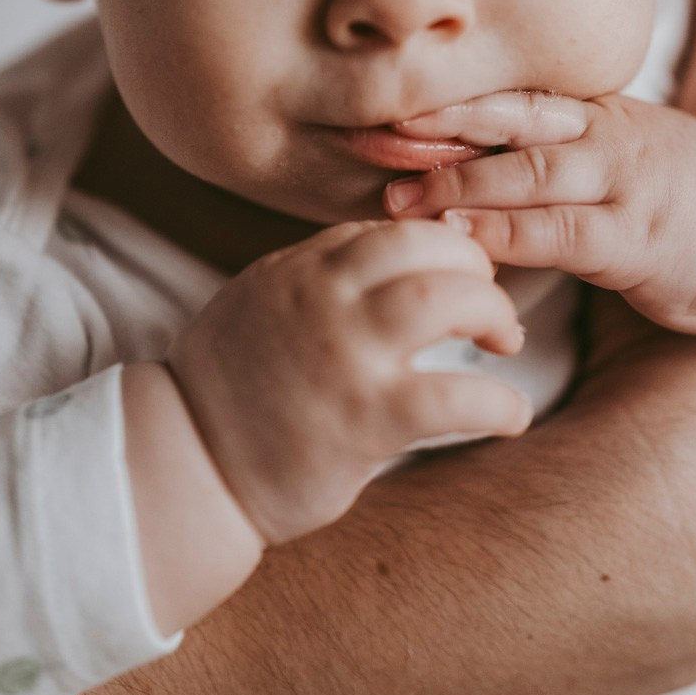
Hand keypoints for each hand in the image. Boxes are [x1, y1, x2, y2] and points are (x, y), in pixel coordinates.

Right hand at [168, 219, 530, 544]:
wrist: (184, 467)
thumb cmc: (226, 391)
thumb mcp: (258, 302)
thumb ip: (315, 275)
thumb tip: (380, 254)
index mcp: (297, 270)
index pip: (389, 227)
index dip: (438, 244)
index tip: (456, 274)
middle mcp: (322, 299)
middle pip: (428, 245)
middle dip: (476, 267)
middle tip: (489, 303)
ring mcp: (345, 356)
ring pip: (447, 300)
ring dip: (494, 314)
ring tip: (504, 341)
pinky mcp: (366, 421)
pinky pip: (457, 398)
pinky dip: (501, 403)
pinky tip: (512, 414)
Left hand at [384, 91, 695, 333]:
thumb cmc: (671, 191)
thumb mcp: (611, 149)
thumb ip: (542, 147)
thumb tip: (451, 154)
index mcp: (590, 111)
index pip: (506, 95)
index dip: (441, 97)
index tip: (377, 99)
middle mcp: (601, 135)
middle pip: (507, 118)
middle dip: (434, 127)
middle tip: (367, 136)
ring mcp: (621, 183)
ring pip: (529, 172)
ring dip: (459, 185)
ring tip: (401, 198)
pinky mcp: (636, 237)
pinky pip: (563, 232)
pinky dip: (509, 234)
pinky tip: (465, 240)